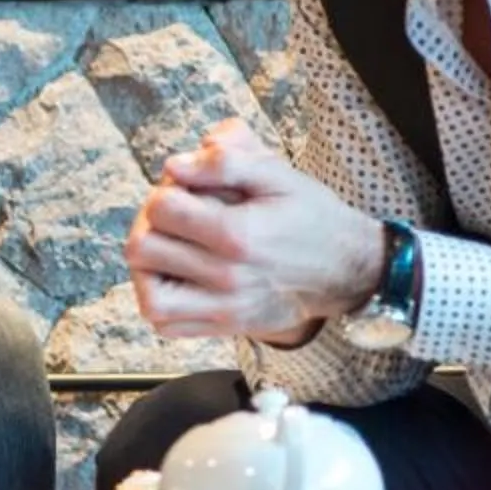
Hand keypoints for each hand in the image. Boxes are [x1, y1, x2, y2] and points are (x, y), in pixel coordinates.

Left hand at [126, 120, 383, 340]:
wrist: (345, 269)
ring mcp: (225, 309)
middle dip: (150, 223)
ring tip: (168, 248)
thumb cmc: (310, 216)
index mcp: (238, 234)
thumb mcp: (277, 174)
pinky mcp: (225, 327)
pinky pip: (168, 324)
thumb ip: (225, 162)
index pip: (161, 209)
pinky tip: (176, 277)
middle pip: (144, 250)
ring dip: (148, 269)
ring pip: (150, 297)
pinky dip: (160, 301)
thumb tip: (173, 166)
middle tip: (174, 216)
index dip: (165, 189)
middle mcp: (227, 277)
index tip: (185, 188)